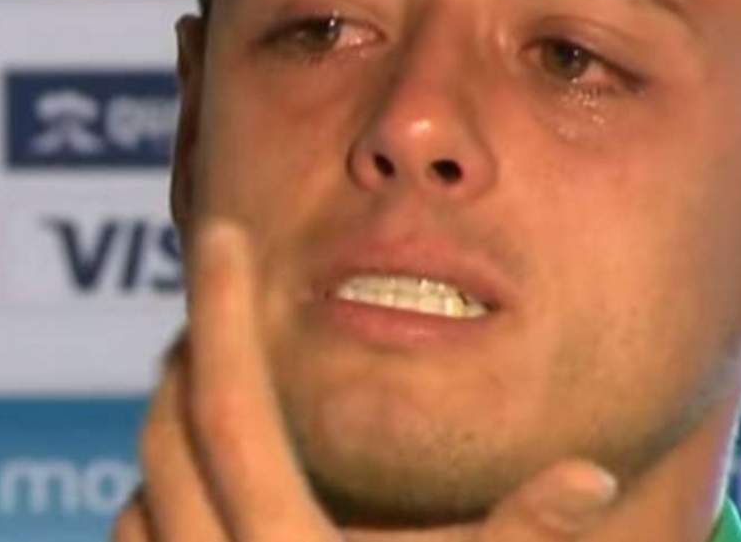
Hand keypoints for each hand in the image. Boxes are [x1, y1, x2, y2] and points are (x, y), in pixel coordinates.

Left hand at [112, 221, 618, 541]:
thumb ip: (528, 541)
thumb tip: (596, 478)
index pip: (231, 396)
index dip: (227, 304)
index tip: (222, 230)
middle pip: (170, 427)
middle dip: (193, 349)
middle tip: (225, 298)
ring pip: (144, 487)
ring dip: (172, 422)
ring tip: (212, 375)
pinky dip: (162, 500)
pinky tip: (200, 489)